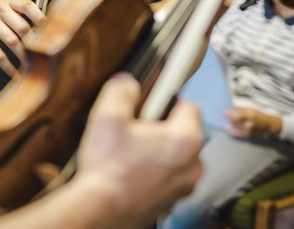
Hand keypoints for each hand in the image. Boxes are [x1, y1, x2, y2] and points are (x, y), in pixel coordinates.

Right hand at [0, 0, 44, 76]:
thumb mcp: (6, 8)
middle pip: (22, 27)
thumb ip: (22, 16)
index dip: (40, 17)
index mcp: (9, 1)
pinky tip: (15, 73)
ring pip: (11, 41)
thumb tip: (48, 31)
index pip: (27, 5)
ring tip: (34, 68)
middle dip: (35, 43)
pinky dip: (8, 66)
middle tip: (46, 56)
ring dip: (24, 57)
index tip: (51, 30)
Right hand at [75, 74, 202, 225]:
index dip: (167, 100)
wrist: (101, 210)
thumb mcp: (107, 116)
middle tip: (134, 130)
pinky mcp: (172, 202)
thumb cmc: (108, 167)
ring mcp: (184, 187)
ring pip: (177, 156)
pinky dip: (155, 172)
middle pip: (184, 132)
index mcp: (184, 140)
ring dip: (159, 151)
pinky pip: (169, 177)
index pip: (189, 106)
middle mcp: (192, 165)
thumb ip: (121, 90)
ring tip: (130, 153)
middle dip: (162, 128)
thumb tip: (127, 82)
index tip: (150, 103)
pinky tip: (131, 171)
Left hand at [224, 107, 281, 137]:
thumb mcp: (251, 109)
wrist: (268, 125)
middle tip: (223, 114)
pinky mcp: (248, 135)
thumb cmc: (258, 115)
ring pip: (235, 127)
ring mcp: (248, 131)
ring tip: (224, 118)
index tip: (224, 111)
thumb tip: (230, 107)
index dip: (230, 114)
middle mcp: (249, 124)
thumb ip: (240, 109)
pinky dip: (231, 131)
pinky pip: (237, 134)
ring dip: (229, 122)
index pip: (238, 115)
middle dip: (229, 118)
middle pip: (236, 122)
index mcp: (251, 115)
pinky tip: (226, 127)